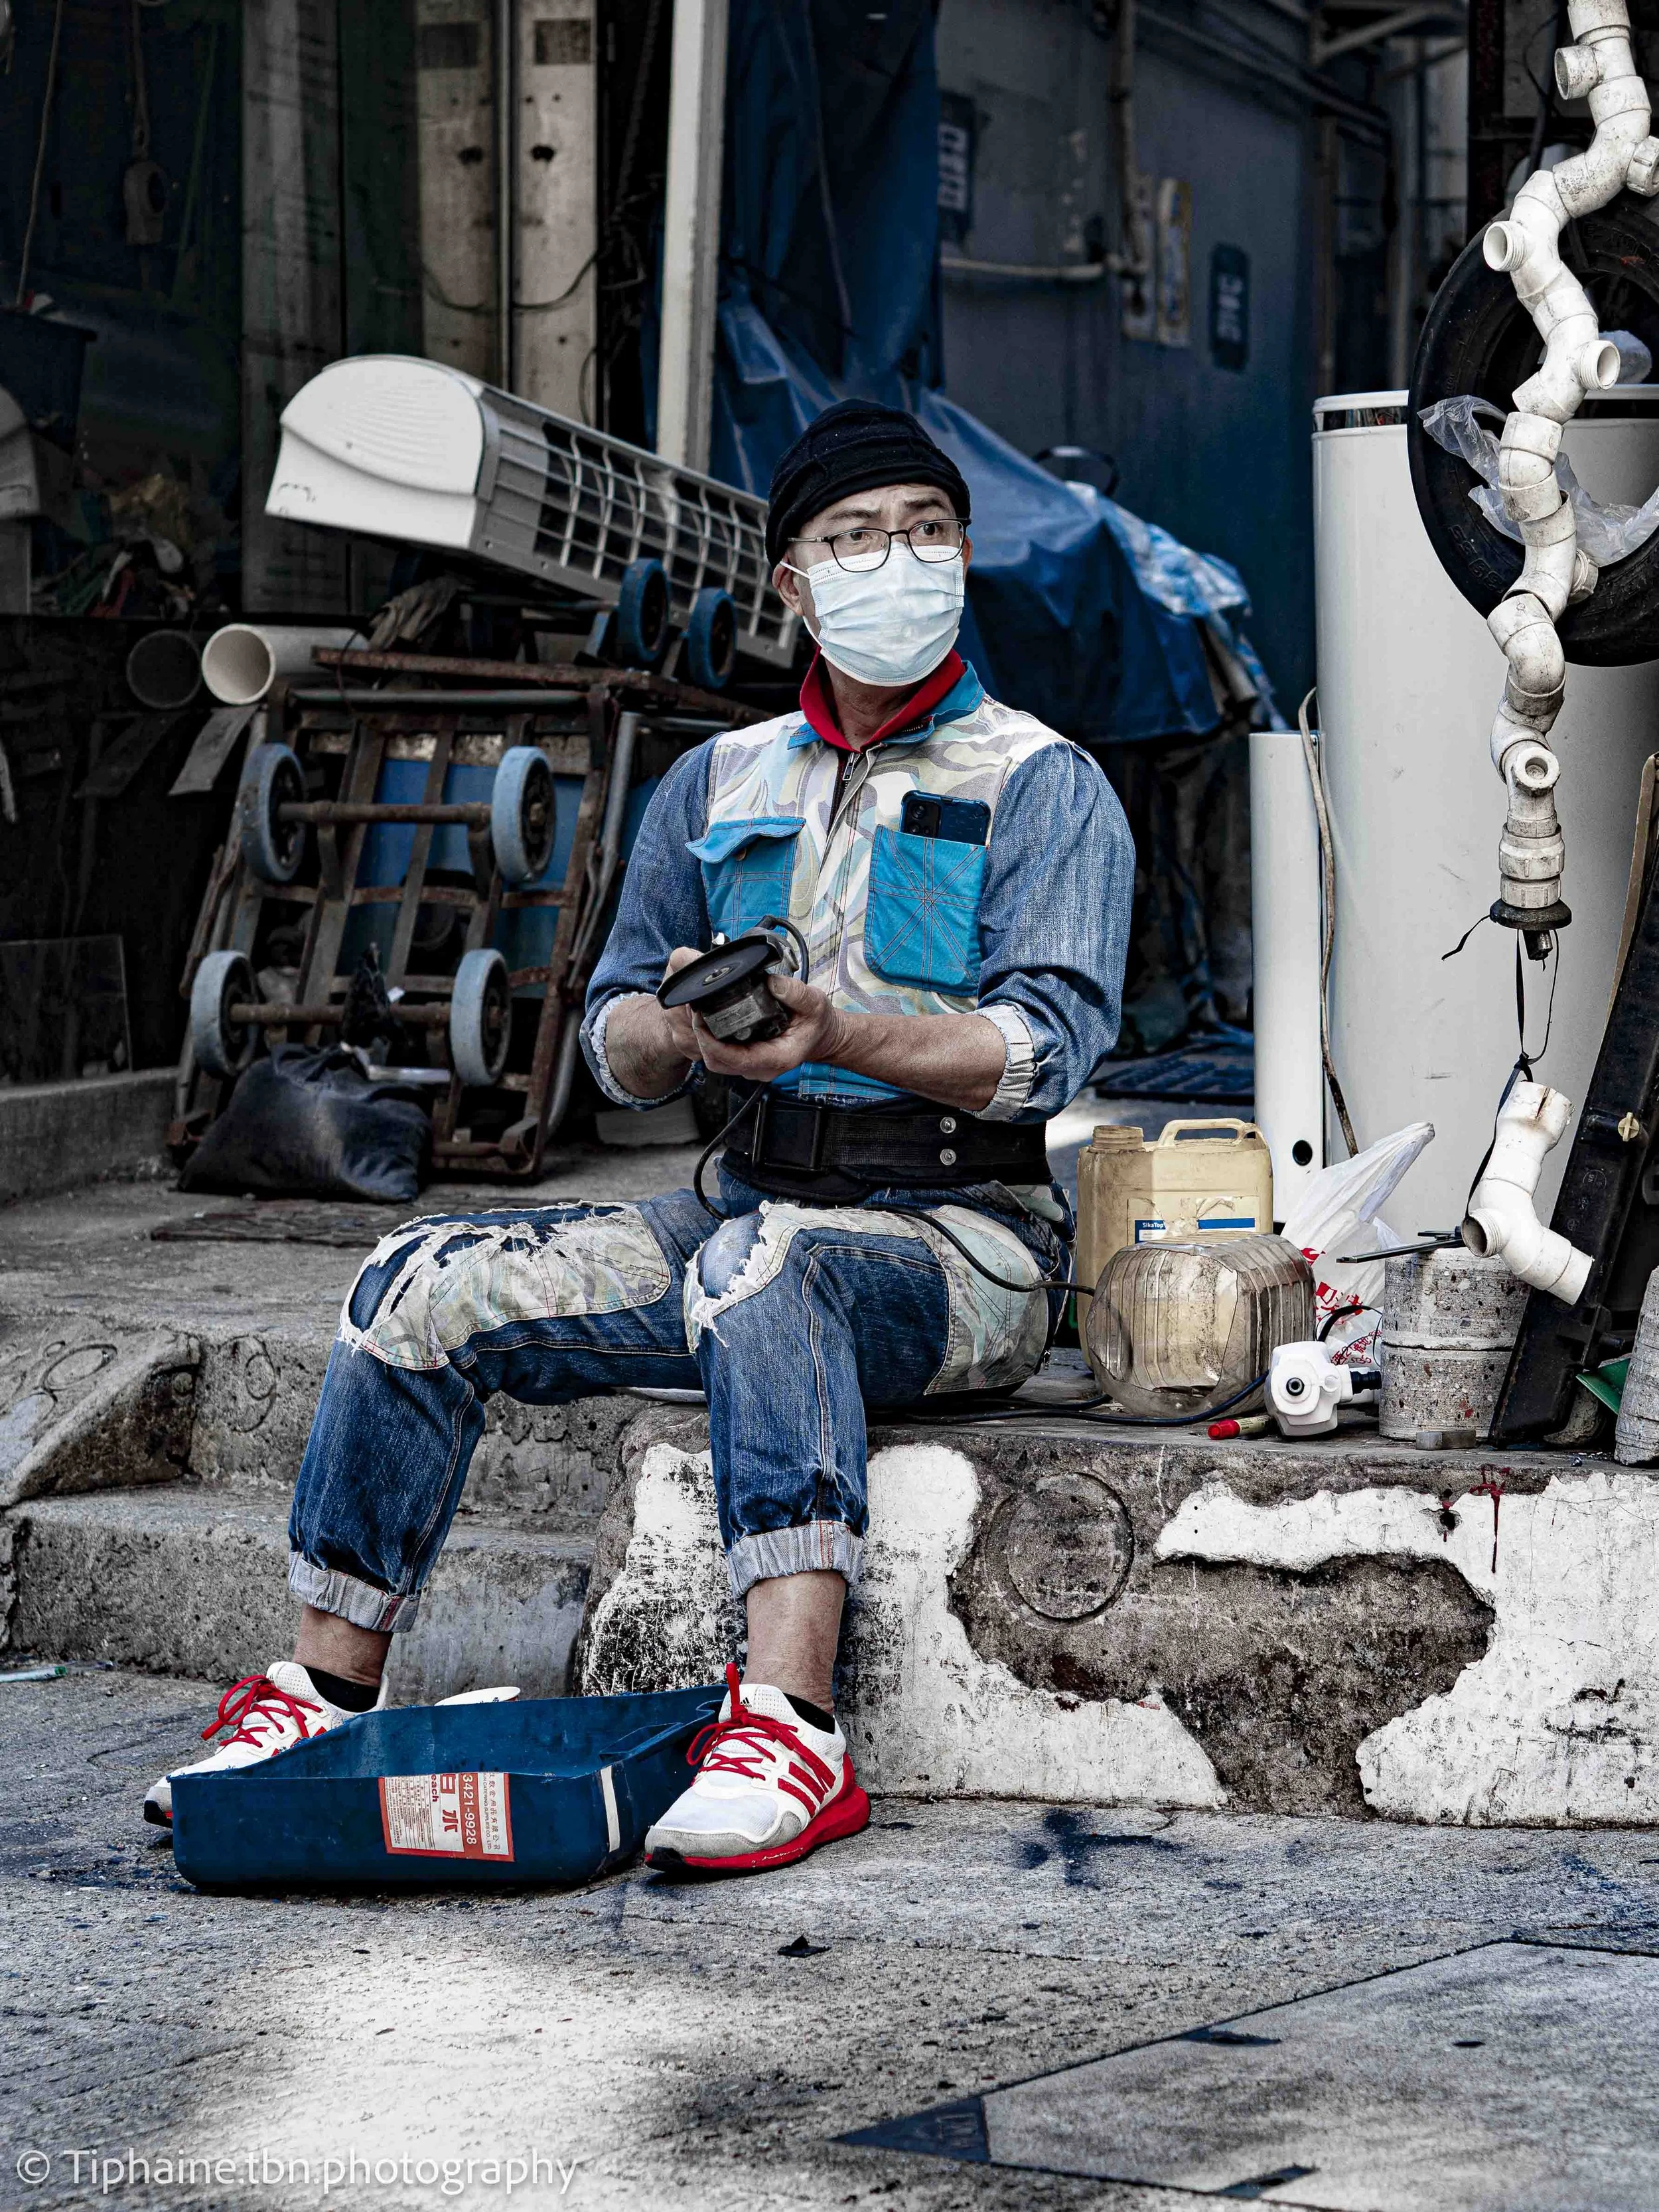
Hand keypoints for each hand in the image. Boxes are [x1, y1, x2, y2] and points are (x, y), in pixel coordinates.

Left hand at [655, 946, 844, 1080]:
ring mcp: (751, 1066)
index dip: (713, 1043)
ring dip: (703, 1040)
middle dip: (701, 1039)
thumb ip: (795, 993)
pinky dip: (710, 1040)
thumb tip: (771, 982)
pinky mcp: (745, 1060)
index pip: (736, 1059)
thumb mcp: (814, 1002)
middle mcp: (761, 1068)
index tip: (701, 1020)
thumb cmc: (816, 1022)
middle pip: (718, 1063)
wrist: (821, 1035)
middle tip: (694, 1011)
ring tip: (698, 1012)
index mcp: (777, 1058)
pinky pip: (720, 1055)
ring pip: (716, 1061)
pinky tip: (707, 1019)